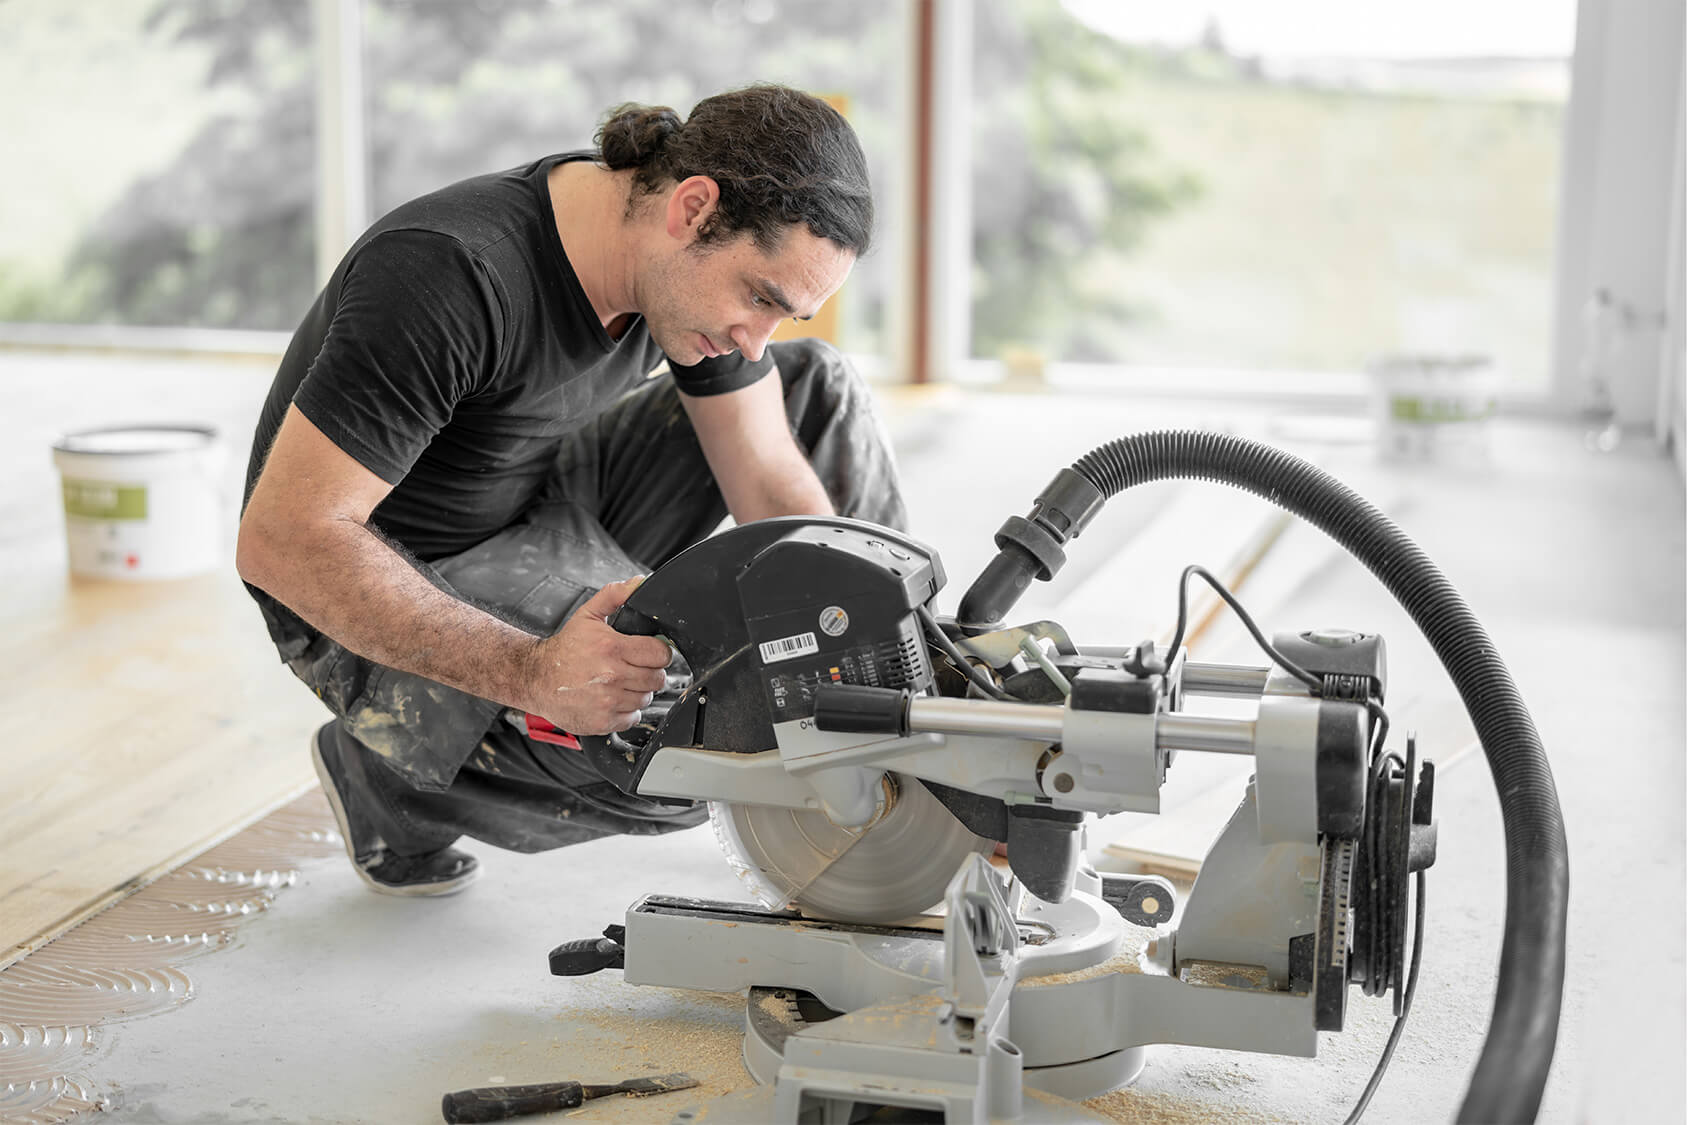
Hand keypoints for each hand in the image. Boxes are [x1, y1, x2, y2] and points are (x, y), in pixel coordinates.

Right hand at [523, 578, 672, 735]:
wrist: (536, 678)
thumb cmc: (564, 649)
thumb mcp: (587, 615)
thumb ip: (614, 596)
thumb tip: (639, 583)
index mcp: (612, 648)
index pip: (660, 654)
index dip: (658, 652)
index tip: (649, 652)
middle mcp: (612, 676)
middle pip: (658, 678)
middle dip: (650, 672)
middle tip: (634, 667)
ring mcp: (608, 701)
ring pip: (646, 699)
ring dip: (639, 691)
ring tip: (620, 682)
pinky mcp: (603, 721)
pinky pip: (633, 718)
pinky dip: (627, 710)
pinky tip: (613, 699)